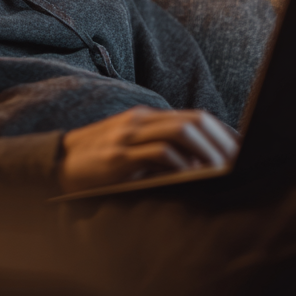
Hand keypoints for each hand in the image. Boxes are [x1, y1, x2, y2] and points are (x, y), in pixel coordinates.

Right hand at [58, 106, 238, 194]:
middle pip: (194, 120)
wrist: (53, 165)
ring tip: (221, 171)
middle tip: (240, 163)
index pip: (195, 117)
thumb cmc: (95, 163)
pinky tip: (192, 178)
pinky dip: (181, 165)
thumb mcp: (129, 149)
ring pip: (181, 132)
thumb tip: (198, 166)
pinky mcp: (118, 157)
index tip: (243, 150)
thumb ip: (157, 150)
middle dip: (222, 141)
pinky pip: (159, 154)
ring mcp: (128, 136)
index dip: (223, 132)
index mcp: (145, 118)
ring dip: (207, 151)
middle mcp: (140, 121)